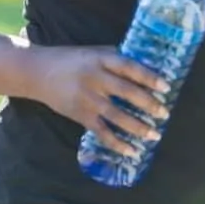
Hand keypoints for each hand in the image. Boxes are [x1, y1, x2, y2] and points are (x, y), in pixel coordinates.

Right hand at [32, 46, 169, 156]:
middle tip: (164, 114)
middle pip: (126, 92)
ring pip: (116, 115)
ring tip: (154, 135)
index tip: (166, 87)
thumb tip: (145, 66)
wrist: (38, 73)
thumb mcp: (94, 52)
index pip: (129, 67)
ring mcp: (86, 98)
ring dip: (137, 127)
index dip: (148, 77)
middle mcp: (95, 78)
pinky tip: (131, 151)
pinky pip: (101, 131)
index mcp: (101, 59)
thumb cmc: (72, 60)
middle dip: (148, 104)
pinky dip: (117, 143)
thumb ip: (115, 59)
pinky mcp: (79, 115)